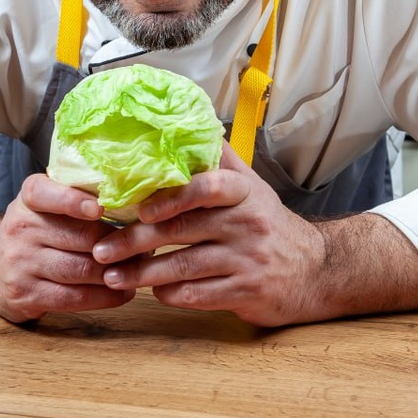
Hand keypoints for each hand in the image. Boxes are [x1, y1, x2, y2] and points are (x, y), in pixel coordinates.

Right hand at [0, 174, 136, 321]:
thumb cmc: (30, 232)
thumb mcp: (41, 204)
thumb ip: (75, 195)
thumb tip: (130, 198)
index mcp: (29, 200)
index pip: (46, 193)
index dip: (73, 201)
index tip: (99, 209)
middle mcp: (20, 229)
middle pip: (79, 237)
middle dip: (117, 243)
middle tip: (145, 245)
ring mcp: (21, 264)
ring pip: (80, 269)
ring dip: (116, 271)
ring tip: (139, 270)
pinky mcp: (27, 295)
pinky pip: (74, 297)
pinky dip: (104, 296)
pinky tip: (122, 292)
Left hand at [90, 143, 329, 326]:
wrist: (315, 269)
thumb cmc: (269, 223)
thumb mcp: (251, 186)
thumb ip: (218, 160)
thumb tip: (187, 122)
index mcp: (243, 193)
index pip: (206, 187)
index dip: (170, 196)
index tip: (138, 209)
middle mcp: (246, 223)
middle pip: (182, 230)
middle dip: (135, 242)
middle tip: (102, 249)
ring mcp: (247, 260)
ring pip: (184, 267)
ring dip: (143, 274)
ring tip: (112, 275)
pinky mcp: (246, 292)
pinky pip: (198, 295)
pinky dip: (170, 294)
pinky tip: (152, 291)